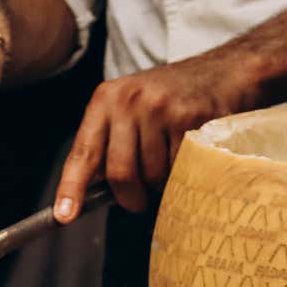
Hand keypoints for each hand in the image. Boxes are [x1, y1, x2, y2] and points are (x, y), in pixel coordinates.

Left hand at [54, 50, 265, 221]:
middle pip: (119, 173)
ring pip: (152, 174)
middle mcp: (128, 101)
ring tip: (169, 163)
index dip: (71, 188)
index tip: (64, 216)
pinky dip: (183, 173)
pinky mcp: (191, 116)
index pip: (83, 152)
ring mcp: (160, 107)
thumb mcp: (128, 109)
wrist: (223, 70)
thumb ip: (107, 144)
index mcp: (104, 100)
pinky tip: (189, 154)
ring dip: (160, 183)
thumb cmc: (167, 99)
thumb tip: (89, 192)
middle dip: (128, 197)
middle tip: (137, 202)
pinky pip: (180, 167)